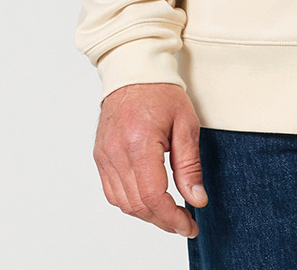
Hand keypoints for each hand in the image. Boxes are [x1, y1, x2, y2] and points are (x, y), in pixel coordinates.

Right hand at [93, 83, 207, 237]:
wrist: (133, 70)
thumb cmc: (161, 92)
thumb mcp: (186, 124)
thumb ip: (190, 165)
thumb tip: (197, 199)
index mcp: (139, 143)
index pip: (152, 196)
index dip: (172, 218)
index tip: (189, 225)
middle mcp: (116, 152)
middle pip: (137, 205)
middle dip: (162, 220)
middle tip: (184, 222)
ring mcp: (104, 155)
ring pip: (122, 203)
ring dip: (146, 214)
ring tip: (169, 213)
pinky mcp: (99, 156)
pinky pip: (112, 191)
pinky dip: (130, 202)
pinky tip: (148, 199)